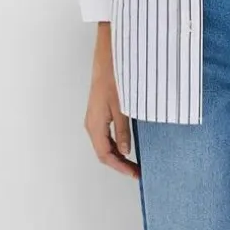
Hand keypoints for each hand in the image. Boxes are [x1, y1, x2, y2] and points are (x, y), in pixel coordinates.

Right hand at [85, 24, 139, 177]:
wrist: (107, 56)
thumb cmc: (113, 77)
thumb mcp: (122, 106)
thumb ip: (123, 130)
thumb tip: (125, 150)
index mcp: (95, 124)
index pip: (106, 155)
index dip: (120, 167)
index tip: (135, 174)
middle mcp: (92, 124)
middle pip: (104, 152)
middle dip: (120, 165)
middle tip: (137, 172)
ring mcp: (95, 118)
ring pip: (104, 145)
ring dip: (118, 156)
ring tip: (134, 163)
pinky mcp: (100, 112)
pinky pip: (105, 135)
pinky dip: (116, 145)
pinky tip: (128, 147)